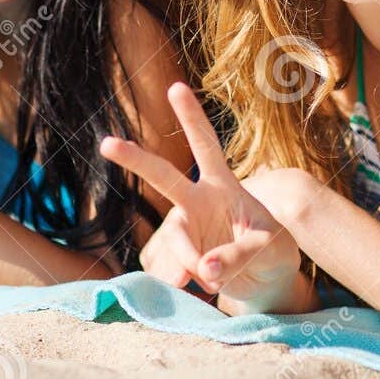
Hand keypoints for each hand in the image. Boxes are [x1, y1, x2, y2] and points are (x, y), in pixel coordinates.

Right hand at [101, 83, 301, 308]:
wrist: (264, 282)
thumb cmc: (272, 251)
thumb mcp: (268, 248)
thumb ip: (237, 255)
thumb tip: (204, 269)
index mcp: (223, 186)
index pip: (206, 146)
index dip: (191, 117)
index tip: (175, 87)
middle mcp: (195, 202)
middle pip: (163, 177)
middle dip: (136, 159)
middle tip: (107, 143)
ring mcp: (182, 230)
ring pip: (172, 244)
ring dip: (189, 267)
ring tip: (214, 283)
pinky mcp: (171, 258)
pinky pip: (164, 273)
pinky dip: (180, 286)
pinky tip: (197, 291)